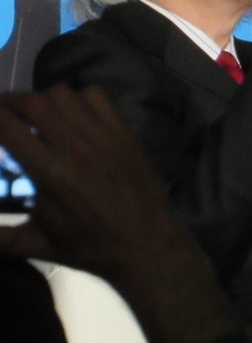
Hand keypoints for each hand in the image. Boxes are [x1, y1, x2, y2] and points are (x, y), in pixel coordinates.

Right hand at [0, 87, 197, 285]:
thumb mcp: (37, 244)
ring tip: (35, 111)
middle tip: (2, 109)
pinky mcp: (125, 133)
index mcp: (51, 172)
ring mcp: (105, 136)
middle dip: (11, 101)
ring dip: (43, 98)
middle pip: (35, 103)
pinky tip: (71, 114)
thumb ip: (1, 236)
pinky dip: (78, 98)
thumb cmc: (90, 246)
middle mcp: (76, 146)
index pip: (10, 128)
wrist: (147, 243)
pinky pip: (98, 98)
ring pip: (65, 96)